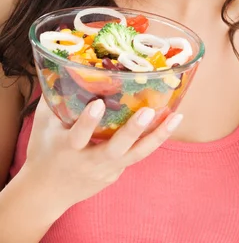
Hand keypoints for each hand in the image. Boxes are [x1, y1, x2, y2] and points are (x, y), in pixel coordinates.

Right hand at [22, 96, 182, 209]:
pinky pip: (137, 154)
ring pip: (136, 155)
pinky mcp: (117, 173)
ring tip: (176, 117)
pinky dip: (154, 139)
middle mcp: (89, 161)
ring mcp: (106, 169)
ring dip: (157, 136)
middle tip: (147, 111)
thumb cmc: (44, 151)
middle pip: (115, 149)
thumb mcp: (43, 125)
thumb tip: (61, 63)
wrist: (46, 194)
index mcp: (67, 148)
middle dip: (132, 131)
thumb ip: (54, 96)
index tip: (98, 103)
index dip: (88, 121)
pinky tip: (170, 122)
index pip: (78, 135)